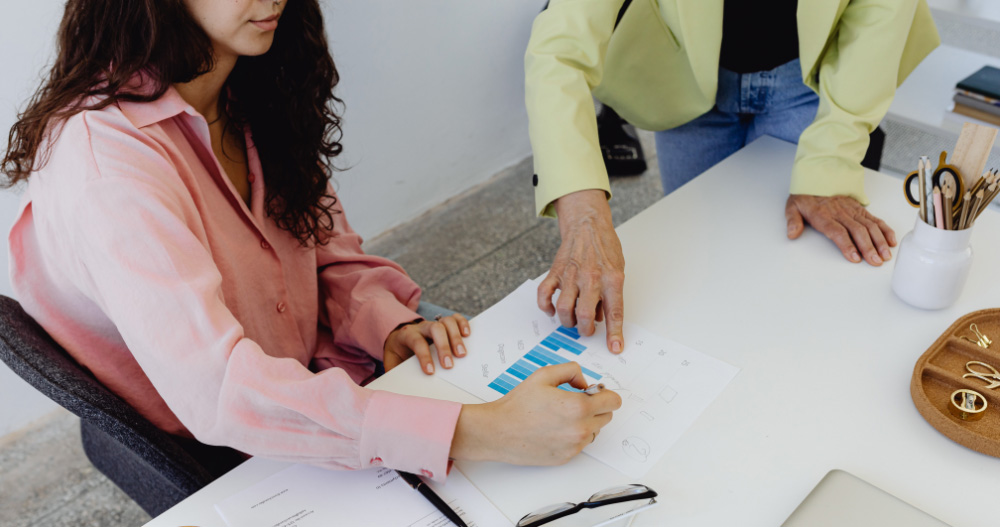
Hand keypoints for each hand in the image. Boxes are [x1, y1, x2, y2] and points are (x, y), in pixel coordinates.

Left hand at [383, 314, 470, 373]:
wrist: (399, 340)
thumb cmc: (398, 355)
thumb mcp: (391, 362)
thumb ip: (394, 372)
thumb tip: (400, 391)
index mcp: (406, 335)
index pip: (417, 342)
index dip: (424, 356)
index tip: (430, 372)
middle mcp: (421, 327)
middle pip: (435, 328)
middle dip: (443, 347)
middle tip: (449, 365)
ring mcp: (434, 323)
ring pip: (447, 321)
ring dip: (456, 337)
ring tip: (462, 355)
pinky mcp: (444, 324)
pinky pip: (455, 318)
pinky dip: (463, 324)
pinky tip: (467, 335)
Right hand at [449, 362, 621, 464]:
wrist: (498, 431)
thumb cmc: (518, 405)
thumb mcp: (544, 375)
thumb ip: (571, 371)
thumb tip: (585, 383)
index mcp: (578, 406)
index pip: (613, 401)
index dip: (604, 393)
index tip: (594, 392)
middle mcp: (580, 428)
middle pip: (607, 417)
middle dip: (596, 407)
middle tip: (574, 402)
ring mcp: (574, 445)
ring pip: (595, 431)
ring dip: (586, 422)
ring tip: (561, 416)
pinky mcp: (567, 457)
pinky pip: (581, 444)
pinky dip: (573, 435)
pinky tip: (554, 428)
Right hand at [539, 189, 625, 353]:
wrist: (588, 225)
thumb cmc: (605, 248)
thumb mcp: (618, 271)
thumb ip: (610, 296)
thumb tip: (601, 319)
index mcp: (612, 280)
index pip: (614, 312)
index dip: (614, 333)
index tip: (614, 348)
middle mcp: (591, 279)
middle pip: (585, 315)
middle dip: (585, 330)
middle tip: (586, 330)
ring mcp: (571, 275)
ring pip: (564, 309)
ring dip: (568, 321)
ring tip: (572, 321)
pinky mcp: (556, 272)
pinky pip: (545, 294)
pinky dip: (546, 307)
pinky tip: (552, 310)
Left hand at [785, 194, 895, 265]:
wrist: (817, 178)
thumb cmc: (806, 197)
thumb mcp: (792, 207)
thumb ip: (792, 221)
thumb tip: (792, 233)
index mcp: (823, 215)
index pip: (837, 232)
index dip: (847, 245)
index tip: (855, 257)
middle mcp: (841, 213)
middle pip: (857, 231)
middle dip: (868, 247)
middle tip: (875, 261)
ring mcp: (852, 211)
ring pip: (869, 226)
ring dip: (879, 241)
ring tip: (885, 255)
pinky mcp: (860, 209)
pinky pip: (875, 219)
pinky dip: (884, 230)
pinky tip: (890, 241)